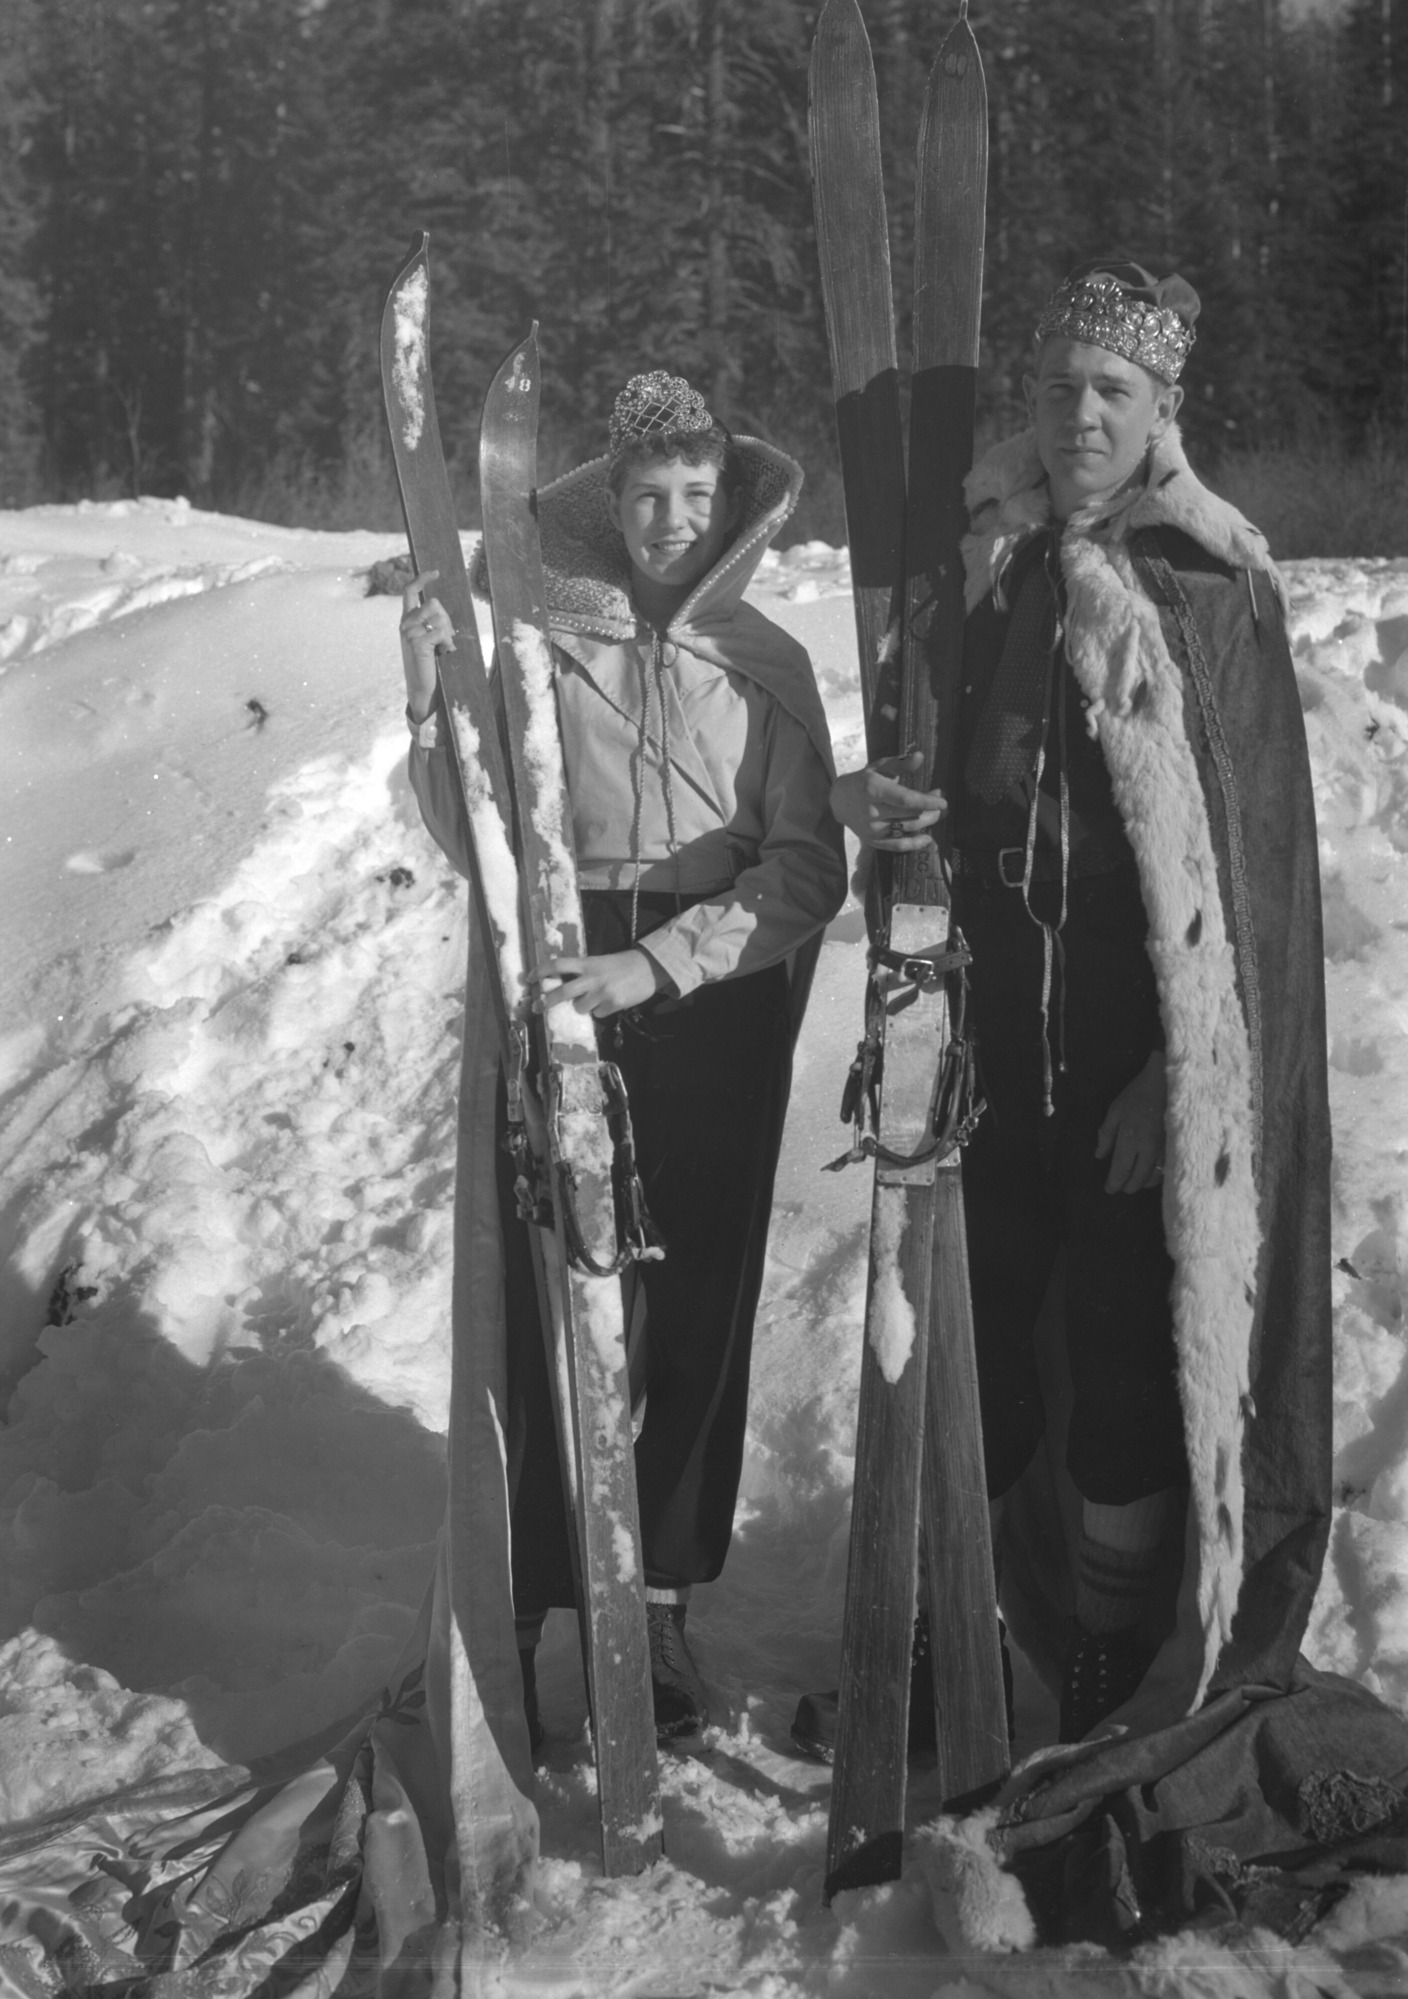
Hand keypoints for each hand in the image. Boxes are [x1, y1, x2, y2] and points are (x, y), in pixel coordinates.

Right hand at [399, 569, 455, 721]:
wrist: (423, 685)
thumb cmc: (430, 661)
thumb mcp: (430, 636)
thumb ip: (432, 619)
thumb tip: (435, 604)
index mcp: (407, 619)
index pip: (410, 591)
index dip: (422, 579)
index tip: (436, 572)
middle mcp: (405, 623)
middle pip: (434, 604)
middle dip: (446, 619)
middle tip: (445, 639)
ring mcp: (409, 633)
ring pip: (440, 618)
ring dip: (448, 633)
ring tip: (442, 648)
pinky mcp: (417, 643)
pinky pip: (441, 632)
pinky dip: (447, 643)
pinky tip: (442, 654)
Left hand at [530, 949, 668, 1018]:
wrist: (649, 968)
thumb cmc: (622, 964)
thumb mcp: (600, 962)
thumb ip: (583, 971)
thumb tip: (563, 985)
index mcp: (587, 963)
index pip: (558, 965)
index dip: (540, 971)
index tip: (529, 978)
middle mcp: (592, 978)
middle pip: (561, 992)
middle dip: (545, 1001)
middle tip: (536, 1006)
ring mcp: (602, 993)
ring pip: (580, 1008)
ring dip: (583, 1006)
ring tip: (596, 997)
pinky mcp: (613, 1005)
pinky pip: (598, 1014)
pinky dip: (601, 1010)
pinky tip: (612, 1000)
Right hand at [830, 750, 945, 850]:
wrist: (839, 801)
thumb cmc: (864, 780)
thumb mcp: (880, 767)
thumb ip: (900, 763)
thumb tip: (920, 756)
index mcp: (873, 789)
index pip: (905, 799)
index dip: (926, 801)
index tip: (943, 801)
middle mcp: (871, 811)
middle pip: (909, 815)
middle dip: (930, 811)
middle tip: (941, 805)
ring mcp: (871, 829)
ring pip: (907, 829)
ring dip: (926, 823)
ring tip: (936, 815)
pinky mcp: (871, 841)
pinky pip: (897, 846)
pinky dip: (914, 844)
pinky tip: (927, 839)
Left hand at [1095, 1050, 1166, 1193]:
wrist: (1168, 1082)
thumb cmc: (1138, 1094)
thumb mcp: (1115, 1110)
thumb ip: (1106, 1134)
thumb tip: (1099, 1155)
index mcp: (1130, 1139)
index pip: (1121, 1169)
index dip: (1114, 1183)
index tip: (1109, 1189)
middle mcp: (1148, 1149)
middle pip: (1138, 1178)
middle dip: (1128, 1186)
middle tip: (1122, 1188)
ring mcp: (1165, 1149)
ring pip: (1155, 1177)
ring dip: (1144, 1183)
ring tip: (1136, 1183)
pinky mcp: (1177, 1146)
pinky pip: (1167, 1169)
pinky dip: (1158, 1175)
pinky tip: (1153, 1174)